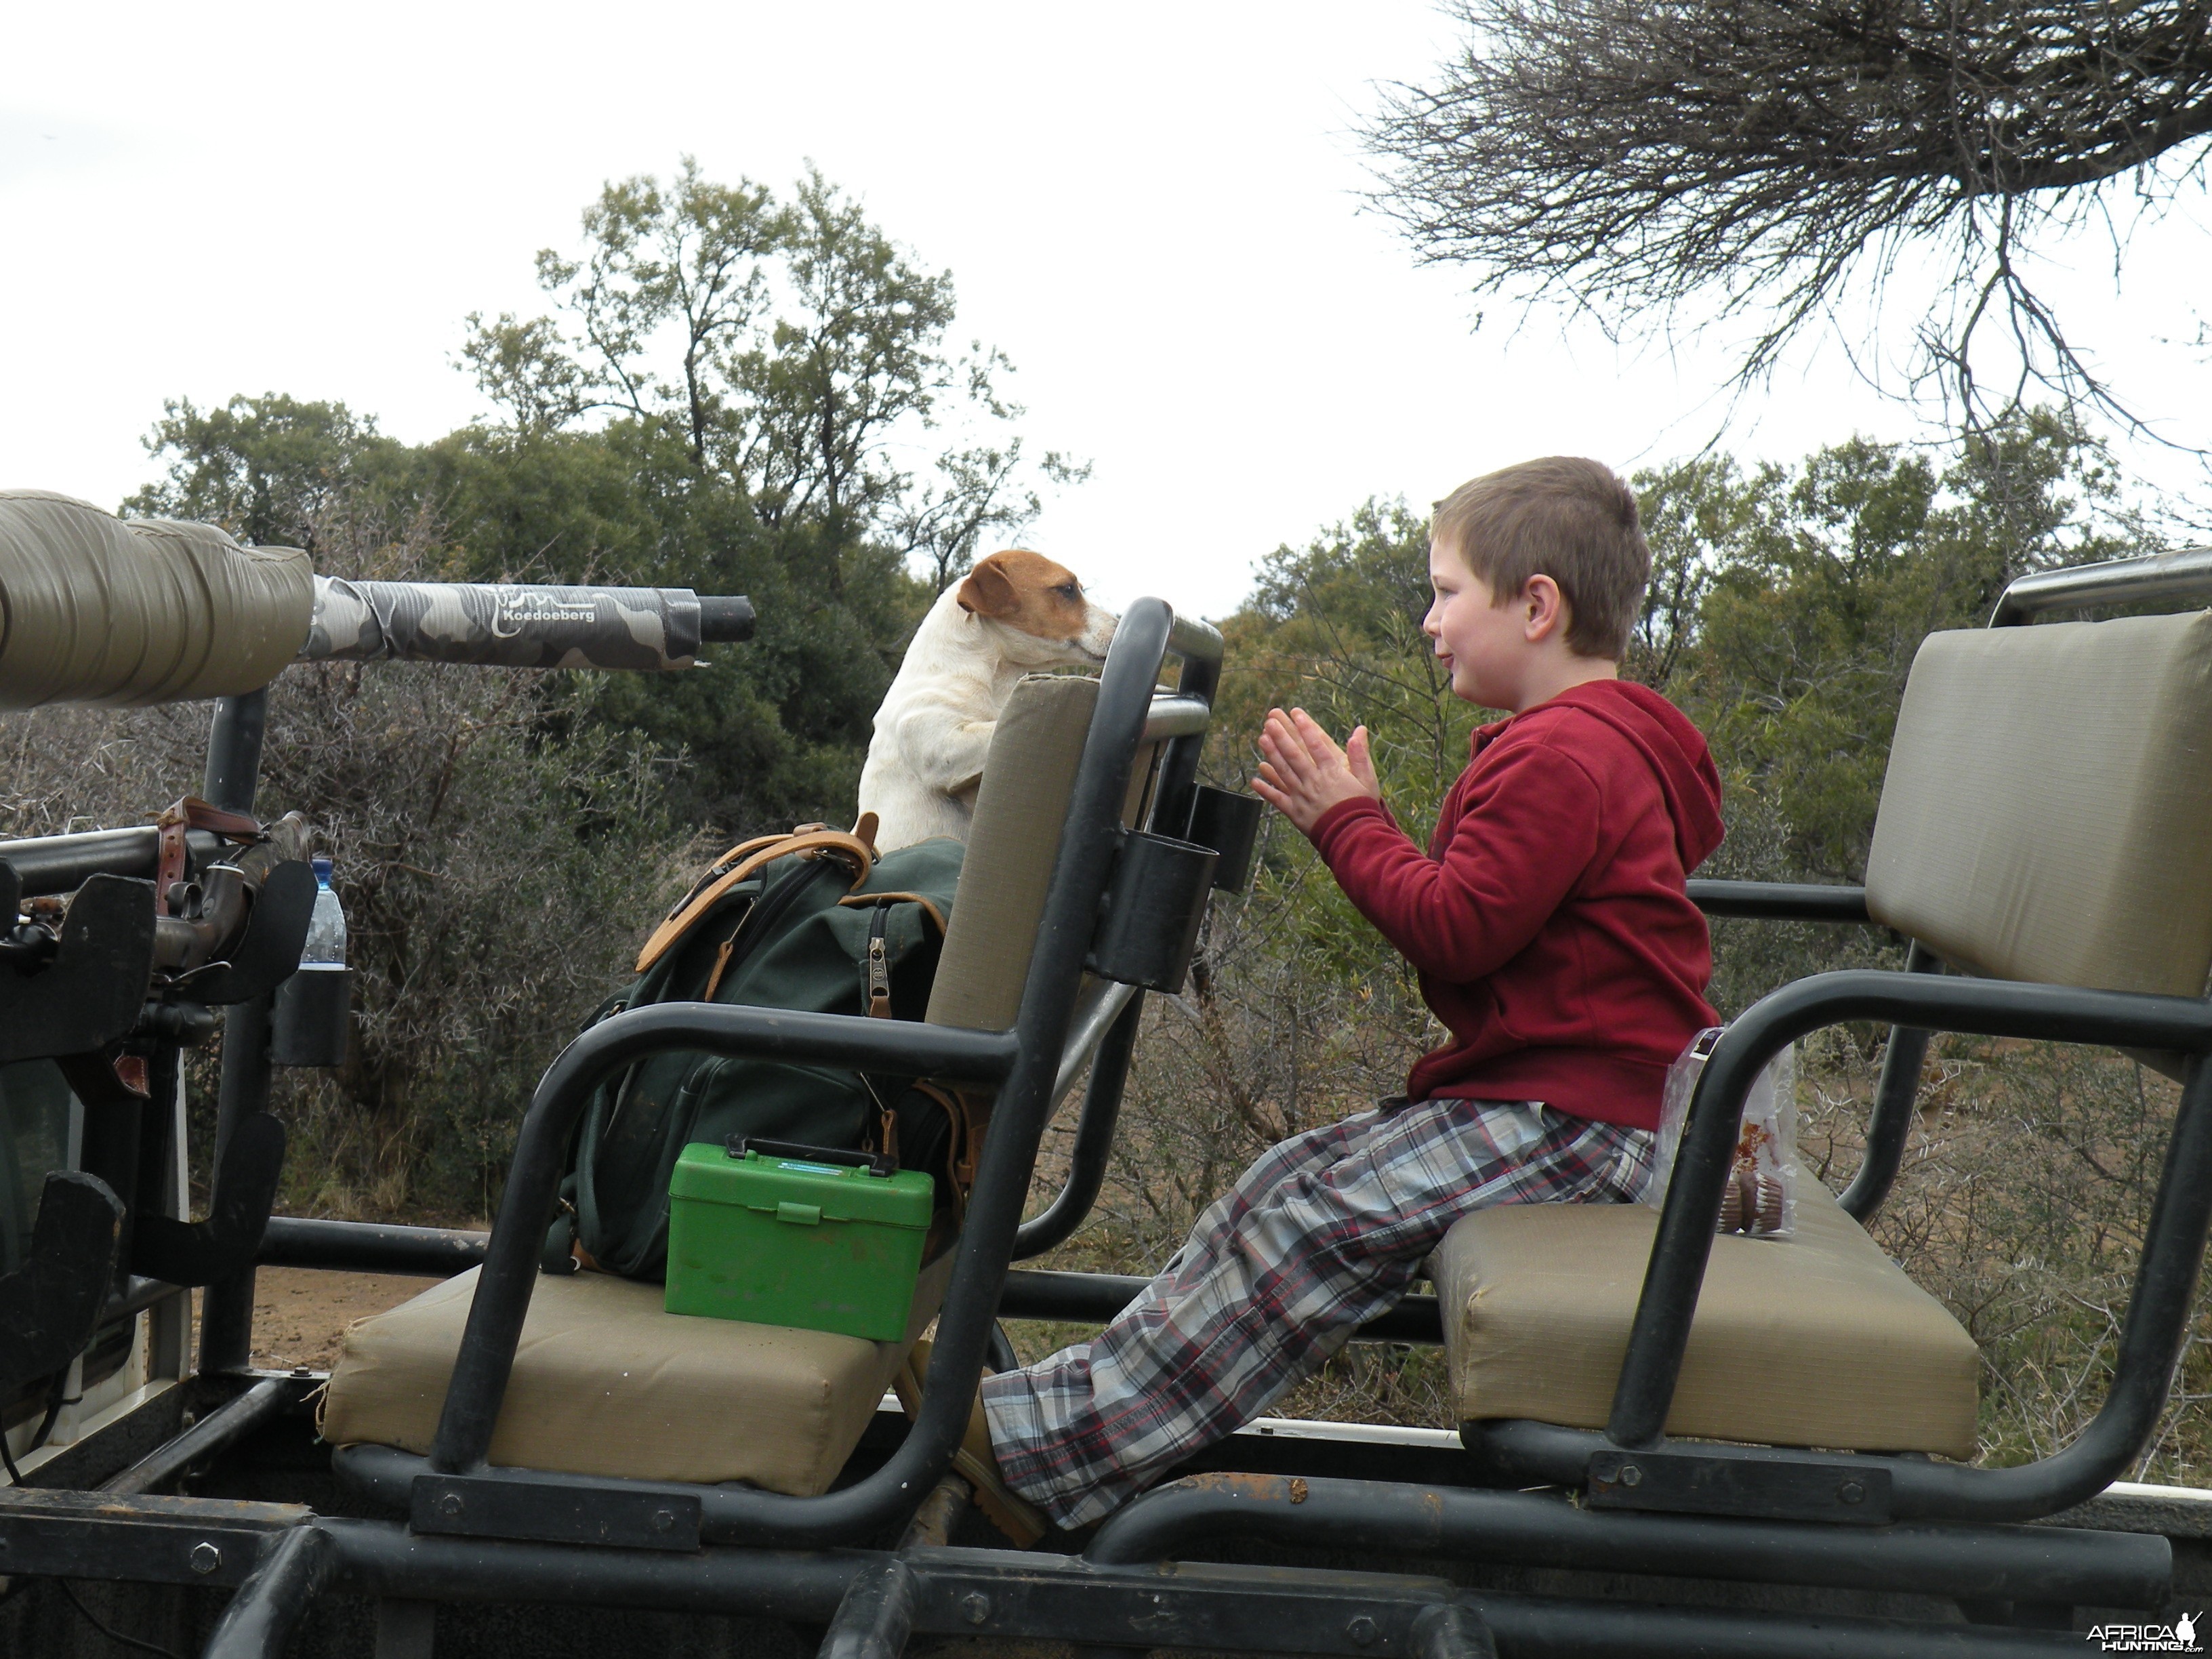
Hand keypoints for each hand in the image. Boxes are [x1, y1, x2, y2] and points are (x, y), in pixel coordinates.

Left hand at [1252, 707, 1379, 832]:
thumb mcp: (1367, 780)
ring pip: (1283, 771)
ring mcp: (1301, 796)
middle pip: (1294, 754)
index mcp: (1331, 772)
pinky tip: (1256, 779)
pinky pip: (1277, 798)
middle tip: (1270, 721)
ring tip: (1261, 739)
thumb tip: (1359, 730)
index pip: (1316, 744)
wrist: (1352, 836)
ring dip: (1271, 754)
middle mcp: (1313, 781)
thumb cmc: (1362, 807)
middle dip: (1281, 736)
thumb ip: (1360, 755)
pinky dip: (1266, 789)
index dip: (1305, 727)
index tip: (1296, 713)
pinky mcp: (1294, 812)